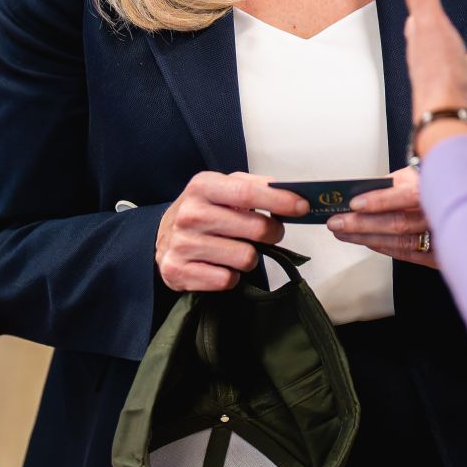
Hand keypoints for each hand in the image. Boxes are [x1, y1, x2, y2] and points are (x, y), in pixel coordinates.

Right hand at [155, 172, 306, 291]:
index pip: (248, 193)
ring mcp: (182, 244)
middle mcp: (189, 214)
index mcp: (203, 186)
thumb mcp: (223, 189)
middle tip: (268, 233)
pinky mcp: (178, 272)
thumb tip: (288, 191)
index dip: (280, 201)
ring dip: (250, 257)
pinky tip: (221, 265)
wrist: (164, 237)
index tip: (302, 206)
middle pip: (254, 228)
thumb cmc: (203, 211)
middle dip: (272, 233)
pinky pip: (227, 279)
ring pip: (245, 258)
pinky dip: (231, 276)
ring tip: (237, 249)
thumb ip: (254, 186)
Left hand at [326, 166, 437, 268]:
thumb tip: (363, 192)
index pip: (407, 196)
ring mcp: (441, 237)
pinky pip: (407, 253)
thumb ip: (393, 183)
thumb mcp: (416, 172)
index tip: (355, 203)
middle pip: (398, 223)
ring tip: (343, 232)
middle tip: (337, 222)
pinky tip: (366, 241)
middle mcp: (439, 215)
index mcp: (437, 190)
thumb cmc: (435, 184)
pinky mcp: (438, 255)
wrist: (463, 201)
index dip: (379, 200)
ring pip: (399, 242)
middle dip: (362, 224)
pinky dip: (383, 247)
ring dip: (366, 238)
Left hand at [384, 0, 466, 137]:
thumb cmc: (441, 75)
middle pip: (440, 57)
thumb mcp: (430, 24)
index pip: (418, 33)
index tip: (415, 16)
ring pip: (466, 78)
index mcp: (425, 53)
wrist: (455, 124)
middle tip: (446, 38)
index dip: (417, 23)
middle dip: (444, 46)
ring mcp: (460, 94)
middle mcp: (440, 75)